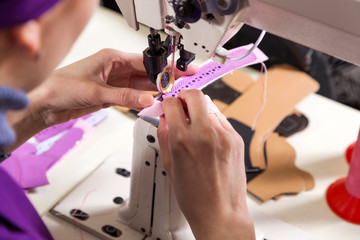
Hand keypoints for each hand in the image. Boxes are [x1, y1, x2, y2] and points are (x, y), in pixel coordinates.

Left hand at [5, 49, 196, 152]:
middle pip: (146, 73)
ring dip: (155, 90)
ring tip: (172, 93)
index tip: (179, 72)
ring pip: (141, 85)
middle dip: (164, 78)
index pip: (144, 61)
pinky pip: (133, 96)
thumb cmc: (61, 87)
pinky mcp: (112, 95)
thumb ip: (124, 97)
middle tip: (182, 83)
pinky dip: (143, 100)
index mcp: (112, 58)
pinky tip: (154, 101)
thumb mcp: (96, 92)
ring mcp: (114, 83)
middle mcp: (115, 68)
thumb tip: (147, 99)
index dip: (164, 67)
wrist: (45, 105)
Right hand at [157, 89, 254, 239]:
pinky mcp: (236, 138)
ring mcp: (223, 135)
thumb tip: (164, 118)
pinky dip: (213, 123)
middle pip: (194, 95)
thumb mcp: (170, 165)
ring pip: (210, 107)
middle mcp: (205, 133)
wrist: (220, 212)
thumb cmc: (195, 197)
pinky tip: (209, 137)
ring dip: (200, 112)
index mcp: (183, 140)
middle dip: (185, 96)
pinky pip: (222, 120)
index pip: (172, 104)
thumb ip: (164, 136)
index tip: (168, 106)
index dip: (167, 103)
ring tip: (196, 128)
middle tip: (181, 104)